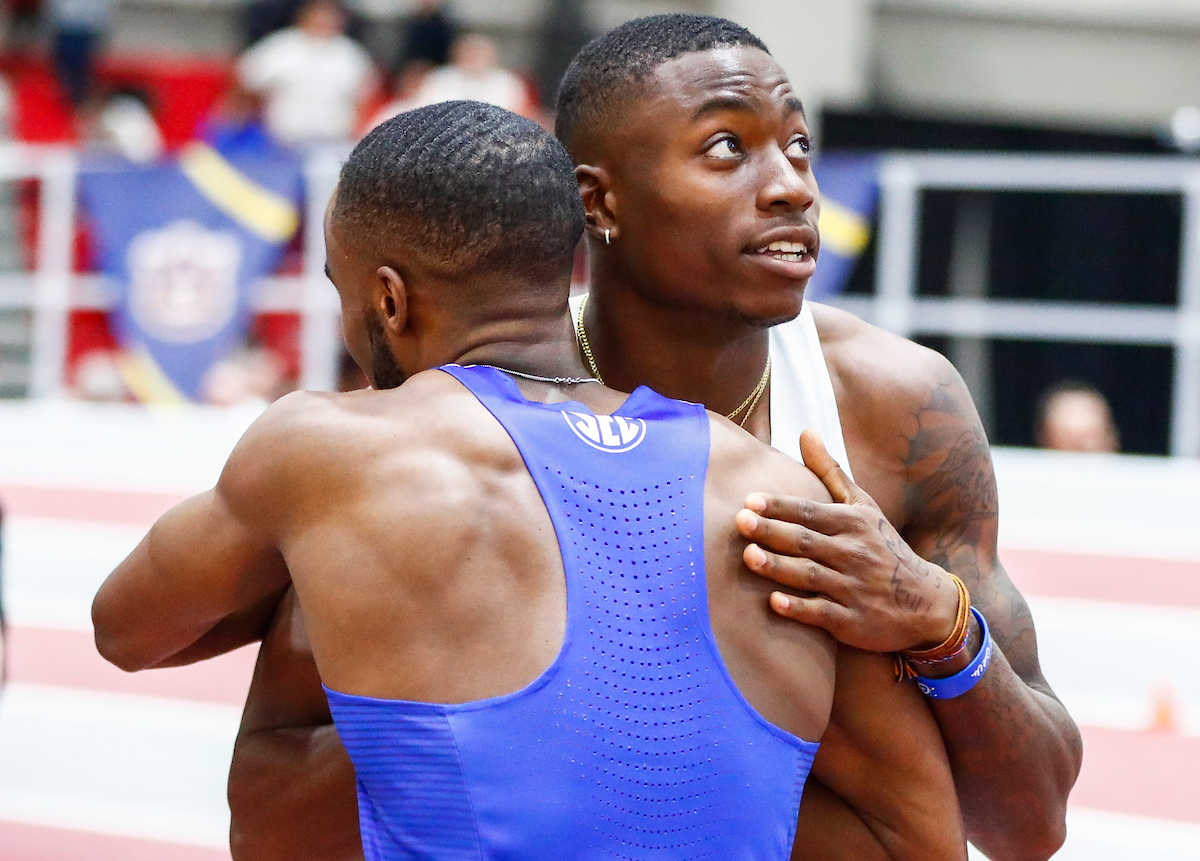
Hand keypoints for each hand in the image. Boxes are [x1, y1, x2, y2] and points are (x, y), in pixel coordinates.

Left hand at [735, 430, 959, 652]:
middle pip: (805, 541)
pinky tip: (774, 602)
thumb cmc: (883, 547)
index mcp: (852, 524)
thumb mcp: (863, 507)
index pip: (810, 512)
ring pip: (810, 575)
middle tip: (740, 521)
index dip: (780, 506)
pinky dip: (799, 608)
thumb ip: (830, 472)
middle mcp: (853, 554)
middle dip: (772, 531)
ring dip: (779, 567)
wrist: (927, 604)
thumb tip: (805, 431)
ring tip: (748, 557)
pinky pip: (822, 613)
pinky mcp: (852, 621)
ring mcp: (853, 589)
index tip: (750, 500)